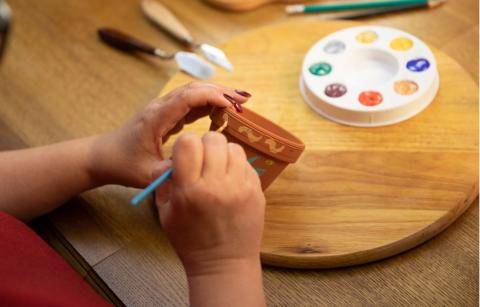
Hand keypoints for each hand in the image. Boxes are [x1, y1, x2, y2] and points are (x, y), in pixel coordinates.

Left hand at [89, 81, 250, 186]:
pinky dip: (208, 104)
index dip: (212, 97)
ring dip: (216, 94)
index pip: (188, 98)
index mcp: (157, 118)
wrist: (102, 157)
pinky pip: (190, 103)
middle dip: (220, 91)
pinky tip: (221, 112)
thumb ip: (173, 172)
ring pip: (193, 93)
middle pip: (194, 89)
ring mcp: (163, 109)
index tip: (232, 105)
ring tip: (239, 103)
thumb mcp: (148, 175)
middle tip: (245, 100)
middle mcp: (161, 107)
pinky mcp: (166, 115)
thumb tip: (200, 168)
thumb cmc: (123, 165)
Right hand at [155, 132, 265, 275]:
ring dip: (224, 154)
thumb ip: (163, 181)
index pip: (188, 142)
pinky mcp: (257, 191)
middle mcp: (216, 184)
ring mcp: (240, 187)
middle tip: (204, 161)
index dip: (185, 145)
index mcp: (190, 189)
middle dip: (205, 145)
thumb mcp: (165, 213)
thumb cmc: (189, 239)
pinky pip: (247, 164)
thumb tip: (171, 158)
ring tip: (219, 170)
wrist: (224, 263)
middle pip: (214, 138)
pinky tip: (232, 182)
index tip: (187, 155)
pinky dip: (237, 167)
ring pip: (233, 147)